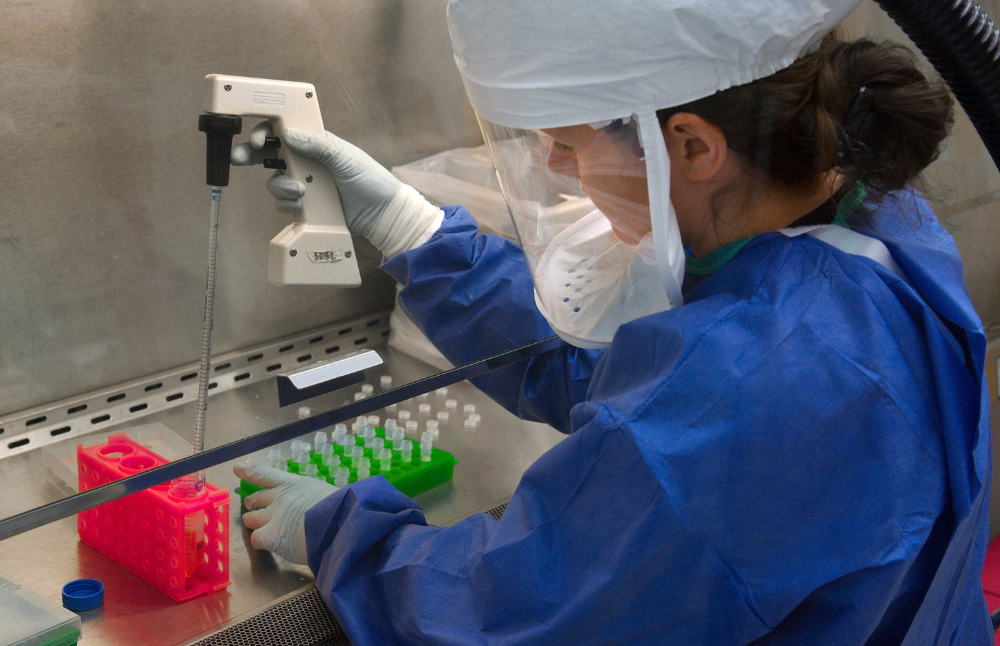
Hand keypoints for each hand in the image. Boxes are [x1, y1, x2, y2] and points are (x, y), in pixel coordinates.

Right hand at [232, 123, 440, 257]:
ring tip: (300, 192)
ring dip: (280, 186)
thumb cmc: (369, 180)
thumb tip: (289, 133)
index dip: (265, 132)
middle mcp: (306, 161)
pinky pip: (283, 202)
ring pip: (275, 180)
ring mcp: (304, 183)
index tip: (258, 140)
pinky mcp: (305, 205)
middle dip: (251, 155)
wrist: (381, 214)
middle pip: (269, 154)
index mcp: (315, 143)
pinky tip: (301, 204)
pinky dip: (286, 203)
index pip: (283, 130)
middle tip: (239, 160)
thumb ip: (318, 145)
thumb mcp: (344, 158)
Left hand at [234, 462, 338, 564]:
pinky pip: (256, 539)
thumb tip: (310, 508)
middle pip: (255, 499)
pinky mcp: (271, 536)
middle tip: (251, 509)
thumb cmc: (340, 508)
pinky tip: (271, 545)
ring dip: (254, 524)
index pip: (266, 474)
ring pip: (251, 519)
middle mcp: (279, 497)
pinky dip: (261, 543)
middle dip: (252, 504)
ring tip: (260, 530)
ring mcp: (273, 516)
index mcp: (294, 484)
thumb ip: (310, 498)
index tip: (236, 468)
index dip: (249, 471)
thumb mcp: (324, 494)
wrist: (340, 524)